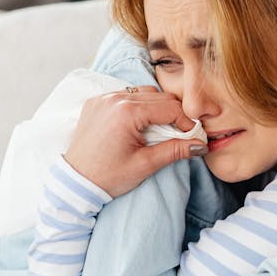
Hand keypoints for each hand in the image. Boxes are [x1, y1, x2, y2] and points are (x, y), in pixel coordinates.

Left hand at [63, 87, 205, 197]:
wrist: (75, 182)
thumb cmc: (108, 176)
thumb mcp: (145, 164)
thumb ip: (175, 150)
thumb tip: (201, 145)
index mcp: (127, 112)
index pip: (170, 107)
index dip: (186, 122)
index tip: (192, 136)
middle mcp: (115, 99)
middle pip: (159, 96)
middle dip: (173, 114)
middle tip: (179, 134)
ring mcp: (103, 98)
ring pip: (144, 92)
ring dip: (156, 107)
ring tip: (158, 130)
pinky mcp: (96, 102)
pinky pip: (125, 95)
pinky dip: (137, 105)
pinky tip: (138, 124)